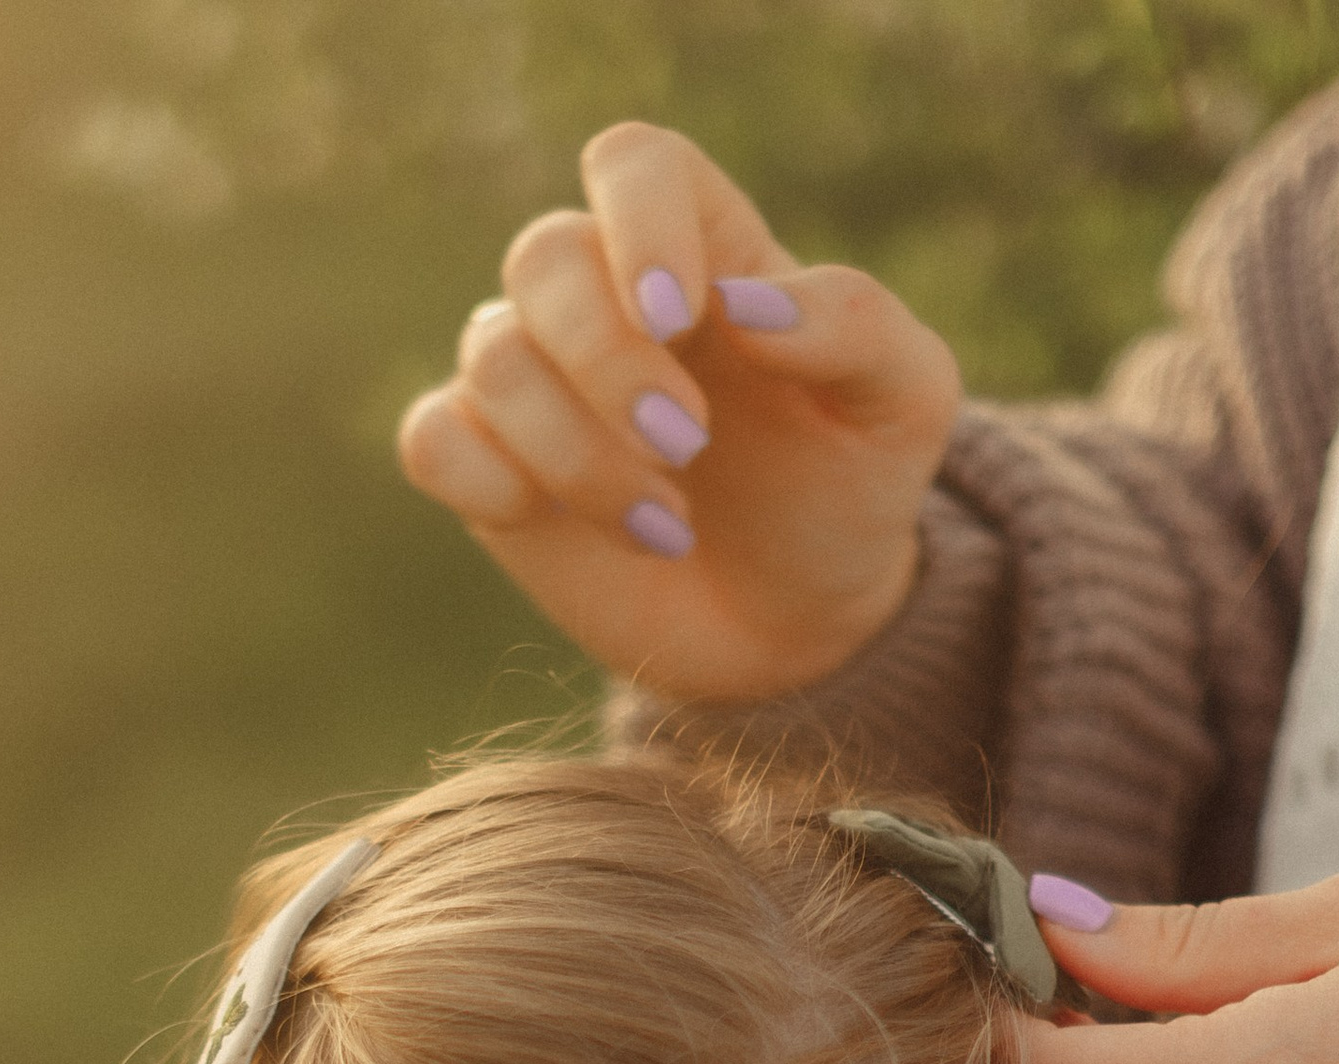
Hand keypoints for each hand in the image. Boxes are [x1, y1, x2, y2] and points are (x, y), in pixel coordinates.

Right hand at [396, 121, 960, 702]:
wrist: (798, 624)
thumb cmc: (850, 490)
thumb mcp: (904, 401)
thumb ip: (852, 324)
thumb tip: (745, 306)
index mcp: (703, 245)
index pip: (633, 165)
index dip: (639, 224)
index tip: (679, 316)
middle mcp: (605, 295)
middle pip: (545, 258)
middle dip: (608, 363)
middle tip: (687, 449)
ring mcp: (539, 381)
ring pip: (494, 358)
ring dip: (577, 454)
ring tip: (666, 525)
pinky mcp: (491, 469)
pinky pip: (434, 438)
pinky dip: (485, 479)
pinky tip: (556, 524)